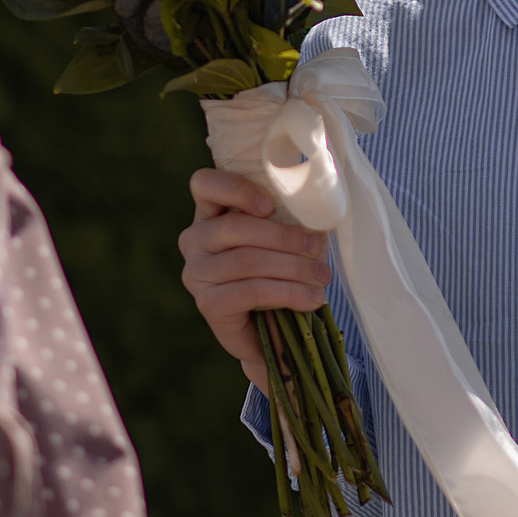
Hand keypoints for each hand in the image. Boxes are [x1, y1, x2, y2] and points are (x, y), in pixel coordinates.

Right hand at [179, 167, 330, 392]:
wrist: (276, 332)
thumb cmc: (282, 272)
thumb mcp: (285, 239)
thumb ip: (290, 219)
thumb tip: (317, 215)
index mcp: (210, 213)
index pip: (204, 184)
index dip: (235, 189)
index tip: (270, 205)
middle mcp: (195, 240)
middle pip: (234, 226)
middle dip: (283, 237)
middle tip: (317, 249)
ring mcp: (196, 274)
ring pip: (246, 261)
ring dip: (293, 268)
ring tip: (322, 278)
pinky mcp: (208, 304)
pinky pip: (250, 291)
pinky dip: (288, 293)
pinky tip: (311, 300)